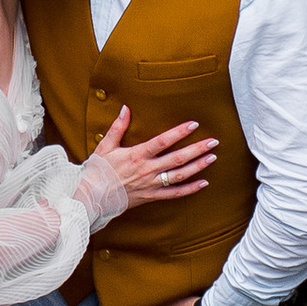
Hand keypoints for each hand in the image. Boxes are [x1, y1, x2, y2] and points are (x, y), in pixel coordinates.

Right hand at [90, 107, 215, 207]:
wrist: (92, 197)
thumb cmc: (98, 171)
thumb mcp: (106, 145)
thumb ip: (118, 126)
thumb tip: (126, 108)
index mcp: (137, 155)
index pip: (162, 141)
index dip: (179, 132)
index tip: (194, 125)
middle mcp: (147, 169)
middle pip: (177, 158)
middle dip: (197, 149)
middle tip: (214, 141)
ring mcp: (151, 184)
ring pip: (179, 175)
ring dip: (198, 166)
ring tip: (212, 157)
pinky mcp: (151, 197)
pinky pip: (174, 194)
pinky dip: (190, 189)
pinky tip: (203, 183)